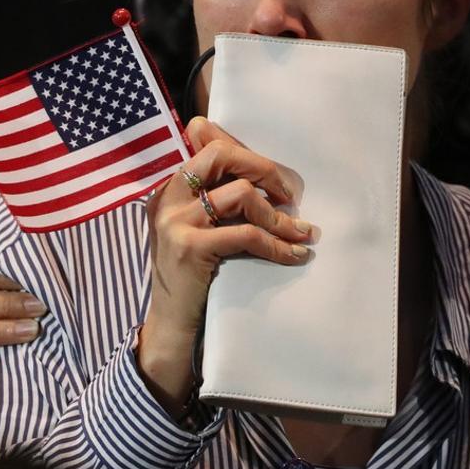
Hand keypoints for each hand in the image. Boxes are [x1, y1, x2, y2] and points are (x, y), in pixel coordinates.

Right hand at [137, 117, 316, 416]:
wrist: (170, 325)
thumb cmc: (194, 275)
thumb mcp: (200, 228)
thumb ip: (218, 196)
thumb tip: (258, 174)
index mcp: (170, 187)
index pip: (208, 143)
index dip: (247, 152)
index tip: (275, 179)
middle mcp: (168, 197)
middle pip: (222, 155)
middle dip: (265, 169)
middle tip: (291, 195)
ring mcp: (175, 221)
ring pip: (241, 194)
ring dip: (279, 215)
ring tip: (302, 232)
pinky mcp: (190, 247)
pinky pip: (247, 234)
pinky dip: (278, 244)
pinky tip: (295, 255)